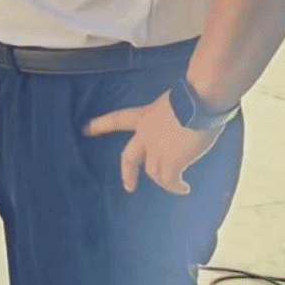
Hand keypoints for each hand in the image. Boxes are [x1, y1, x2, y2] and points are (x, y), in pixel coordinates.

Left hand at [85, 92, 223, 194]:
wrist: (199, 101)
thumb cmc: (192, 96)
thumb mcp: (172, 103)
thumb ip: (171, 116)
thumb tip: (184, 123)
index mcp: (144, 116)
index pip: (117, 119)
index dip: (101, 124)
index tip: (85, 129)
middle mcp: (145, 134)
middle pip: (129, 157)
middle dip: (128, 173)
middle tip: (128, 185)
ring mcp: (156, 150)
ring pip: (153, 173)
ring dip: (164, 181)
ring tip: (175, 185)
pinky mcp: (171, 161)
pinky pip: (169, 181)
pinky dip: (175, 187)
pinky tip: (184, 188)